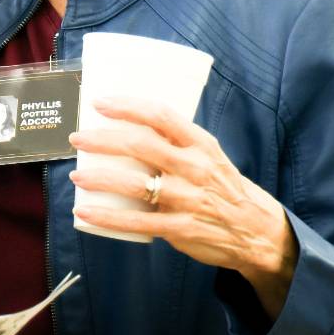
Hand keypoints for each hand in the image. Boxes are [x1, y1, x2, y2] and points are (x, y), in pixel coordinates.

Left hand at [68, 97, 298, 317]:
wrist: (257, 231)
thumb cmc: (223, 187)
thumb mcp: (209, 156)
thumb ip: (177, 143)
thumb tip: (130, 127)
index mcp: (201, 144)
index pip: (160, 115)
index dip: (127, 106)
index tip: (99, 103)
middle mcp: (195, 168)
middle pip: (140, 145)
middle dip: (102, 140)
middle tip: (77, 139)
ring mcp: (187, 199)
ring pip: (135, 184)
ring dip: (99, 178)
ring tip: (77, 176)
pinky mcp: (181, 228)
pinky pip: (137, 221)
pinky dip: (108, 217)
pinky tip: (86, 212)